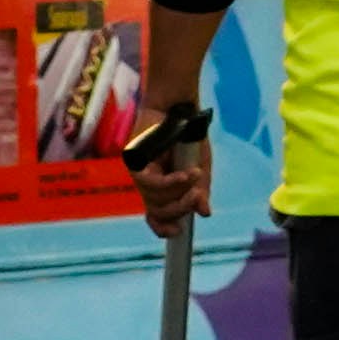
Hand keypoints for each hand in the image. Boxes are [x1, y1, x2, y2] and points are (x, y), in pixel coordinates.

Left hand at [132, 121, 212, 235]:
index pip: (154, 215)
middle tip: (198, 198)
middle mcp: (146, 182)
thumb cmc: (188, 135)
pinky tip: (187, 174)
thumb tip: (205, 214)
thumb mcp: (199, 167)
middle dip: (181, 209)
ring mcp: (138, 172)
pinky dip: (172, 182)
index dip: (162, 228)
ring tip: (197, 175)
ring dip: (181, 191)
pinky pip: (153, 184)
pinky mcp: (134, 161)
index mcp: (159, 187)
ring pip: (157, 200)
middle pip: (158, 212)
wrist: (179, 106)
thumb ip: (200, 190)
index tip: (177, 233)